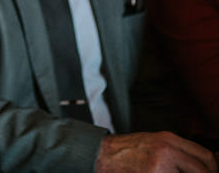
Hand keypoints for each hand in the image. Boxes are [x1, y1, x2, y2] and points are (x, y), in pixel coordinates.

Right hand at [95, 132, 216, 172]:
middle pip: (203, 169)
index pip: (204, 155)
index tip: (210, 172)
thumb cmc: (125, 151)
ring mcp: (160, 166)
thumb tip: (200, 164)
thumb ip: (176, 151)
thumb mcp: (153, 143)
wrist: (101, 155)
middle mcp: (167, 150)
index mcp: (168, 139)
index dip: (211, 168)